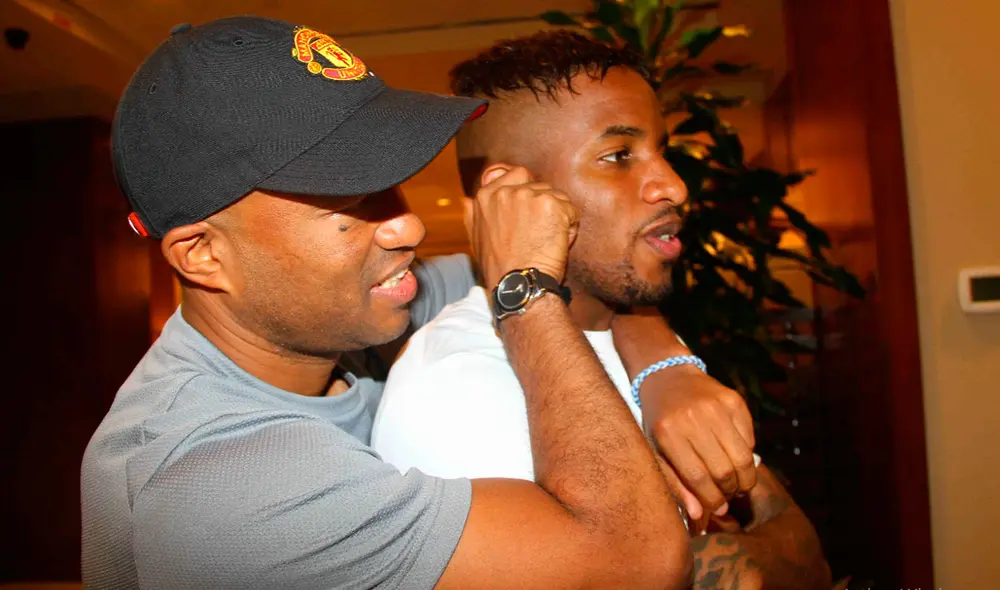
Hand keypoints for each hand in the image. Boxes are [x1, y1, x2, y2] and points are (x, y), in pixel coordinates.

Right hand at [469, 165, 577, 287]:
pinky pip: (570, 210)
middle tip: (537, 232)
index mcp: (486, 196)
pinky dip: (569, 228)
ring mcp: (528, 196)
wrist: (517, 286)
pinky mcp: (550, 205)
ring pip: (557, 197)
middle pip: (539, 185)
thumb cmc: (499, 267)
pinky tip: (555, 245)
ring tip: (544, 243)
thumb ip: (474, 214)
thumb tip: (466, 200)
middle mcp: (506, 191)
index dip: (528, 192)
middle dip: (544, 205)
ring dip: (557, 218)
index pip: (517, 175)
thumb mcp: (476, 238)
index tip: (530, 214)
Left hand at [612, 311, 755, 521]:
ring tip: (737, 481)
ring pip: (744, 458)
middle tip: (728, 494)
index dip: (711, 500)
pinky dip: (747, 452)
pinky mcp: (734, 400)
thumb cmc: (660, 421)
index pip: (698, 479)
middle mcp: (692, 418)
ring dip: (745, 477)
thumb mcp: (656, 451)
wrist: (668, 376)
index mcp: (668, 434)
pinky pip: (750, 438)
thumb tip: (698, 515)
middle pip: (724, 470)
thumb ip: (675, 484)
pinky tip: (734, 453)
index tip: (716, 507)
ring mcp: (716, 407)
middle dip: (730, 491)